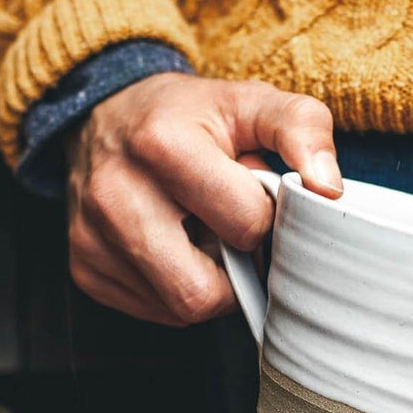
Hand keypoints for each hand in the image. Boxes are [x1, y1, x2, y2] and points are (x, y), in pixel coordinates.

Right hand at [65, 73, 341, 325]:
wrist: (103, 116)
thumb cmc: (187, 116)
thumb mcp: (249, 102)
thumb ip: (302, 130)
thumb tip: (329, 189)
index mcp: (162, 144)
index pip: (245, 225)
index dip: (263, 217)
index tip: (252, 195)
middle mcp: (115, 195)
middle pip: (202, 293)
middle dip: (234, 269)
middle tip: (231, 231)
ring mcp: (91, 237)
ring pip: (179, 309)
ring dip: (206, 281)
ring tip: (199, 234)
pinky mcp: (83, 267)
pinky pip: (154, 311)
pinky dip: (175, 287)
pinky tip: (171, 246)